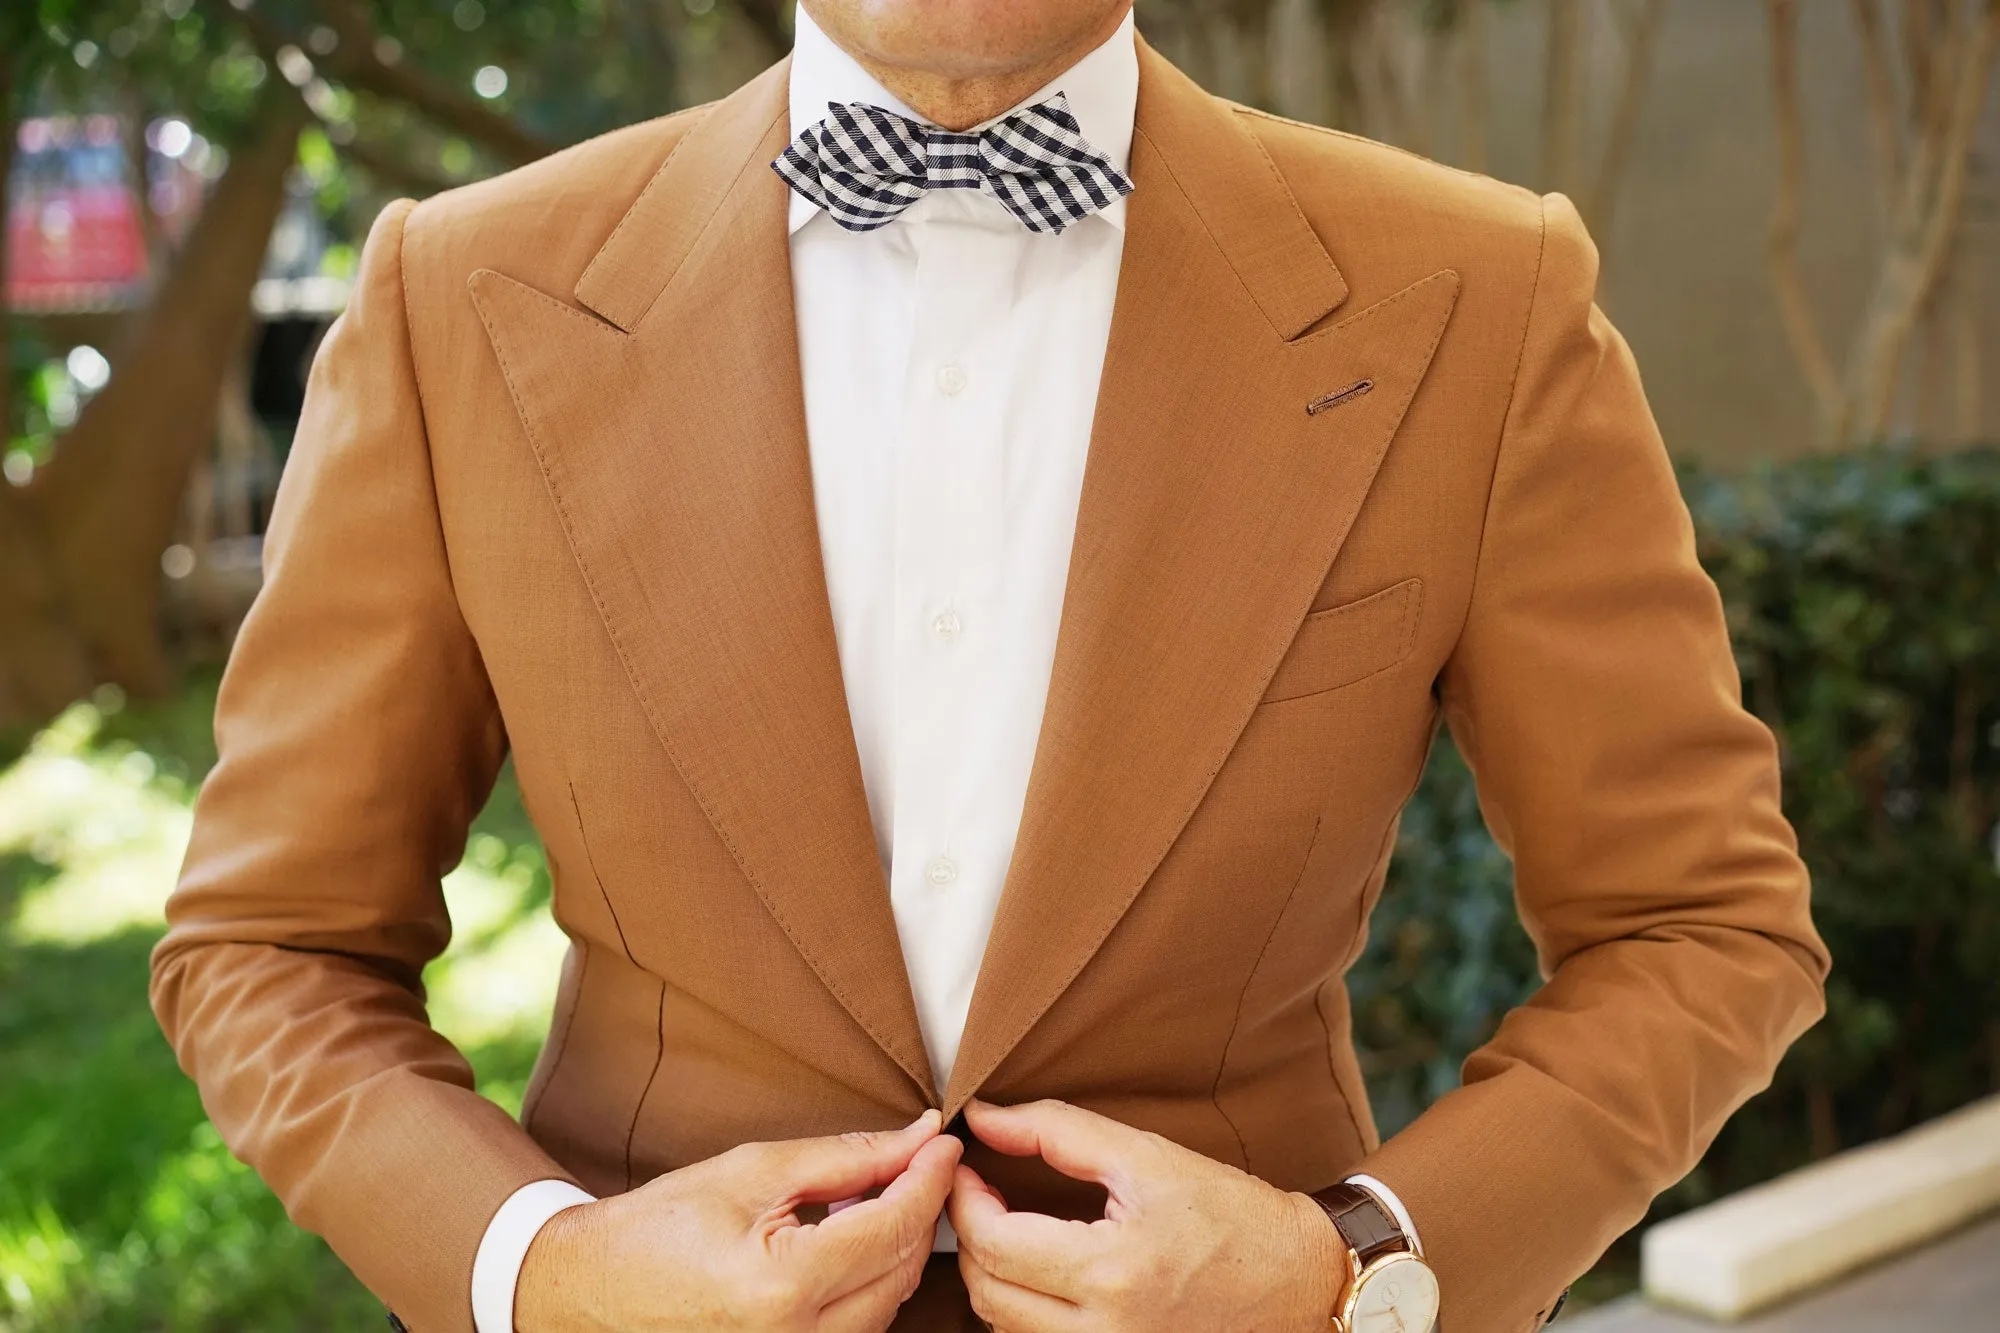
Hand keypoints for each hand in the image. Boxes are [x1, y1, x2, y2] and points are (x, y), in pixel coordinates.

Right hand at [516, 1109, 960, 1331]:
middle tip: (914, 1159)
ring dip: (895, 1248)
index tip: (942, 1141)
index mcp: (782, 1287)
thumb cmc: (661, 1224)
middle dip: (918, 1211)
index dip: (928, 1179)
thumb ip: (844, 1158)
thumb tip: (915, 1138)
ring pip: (888, 1306)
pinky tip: (851, 1240)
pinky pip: (858, 1327)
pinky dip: (869, 1281)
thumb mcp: (753, 1172)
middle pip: (901, 1272)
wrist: (590, 1291)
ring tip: (872, 1195)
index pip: (892, 1228)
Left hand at [948, 1099, 1341, 1331]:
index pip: (993, 1243)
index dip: (962, 1201)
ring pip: (1003, 1325)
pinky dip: (1021, 1307)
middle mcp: (1105, 1331)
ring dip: (991, 1274)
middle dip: (968, 1237)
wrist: (1299, 1280)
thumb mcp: (1145, 1156)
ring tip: (1007, 1226)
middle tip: (979, 1193)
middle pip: (987, 1292)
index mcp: (1111, 1271)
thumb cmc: (1230, 1215)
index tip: (966, 1168)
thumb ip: (1056, 1131)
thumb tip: (983, 1117)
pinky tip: (1038, 1270)